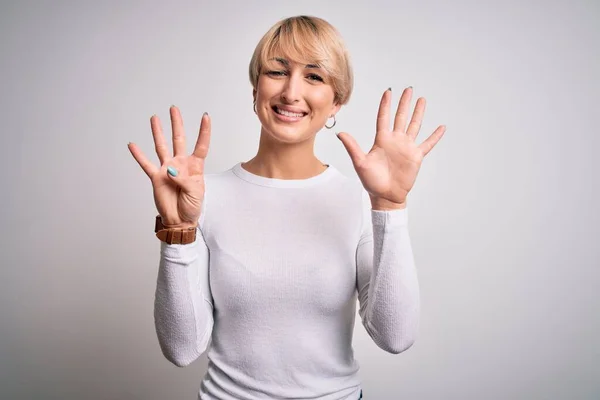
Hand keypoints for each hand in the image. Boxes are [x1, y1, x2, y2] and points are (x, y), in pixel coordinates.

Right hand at [128, 106, 210, 226]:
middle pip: (179, 139)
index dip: (204, 131)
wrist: (180, 220)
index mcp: (195, 166)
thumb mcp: (195, 193)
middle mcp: (181, 164)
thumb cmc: (192, 206)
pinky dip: (139, 155)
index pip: (201, 145)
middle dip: (177, 124)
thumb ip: (183, 180)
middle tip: (174, 108)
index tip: (205, 116)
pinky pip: (146, 164)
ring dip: (158, 132)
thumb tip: (170, 170)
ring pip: (162, 146)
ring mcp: (167, 169)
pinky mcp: (156, 177)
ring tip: (155, 118)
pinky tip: (133, 144)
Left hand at [336, 87, 445, 206]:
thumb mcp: (360, 162)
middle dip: (404, 103)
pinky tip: (441, 127)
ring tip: (422, 100)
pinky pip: (427, 144)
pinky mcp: (416, 156)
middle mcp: (395, 140)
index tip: (388, 91)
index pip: (384, 117)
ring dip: (418, 113)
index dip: (386, 104)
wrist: (385, 196)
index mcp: (381, 140)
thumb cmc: (371, 181)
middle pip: (401, 117)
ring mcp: (406, 147)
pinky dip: (435, 136)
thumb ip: (352, 147)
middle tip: (408, 89)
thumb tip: (340, 133)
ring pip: (414, 125)